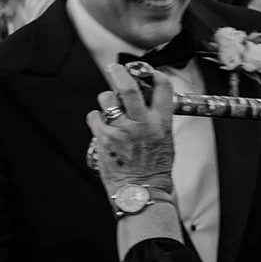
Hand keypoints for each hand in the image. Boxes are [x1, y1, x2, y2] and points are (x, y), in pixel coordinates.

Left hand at [87, 65, 175, 196]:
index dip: (153, 75)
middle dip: (119, 73)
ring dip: (106, 100)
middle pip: (128, 88)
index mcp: (161, 123)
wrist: (141, 192)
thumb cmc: (154, 171)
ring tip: (110, 110)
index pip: (162, 88)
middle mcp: (141, 124)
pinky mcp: (104, 138)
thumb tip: (148, 103)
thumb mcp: (166, 141)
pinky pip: (94, 117)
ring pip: (107, 100)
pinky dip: (96, 119)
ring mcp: (121, 131)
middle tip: (114, 69)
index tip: (146, 73)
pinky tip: (102, 127)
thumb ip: (158, 120)